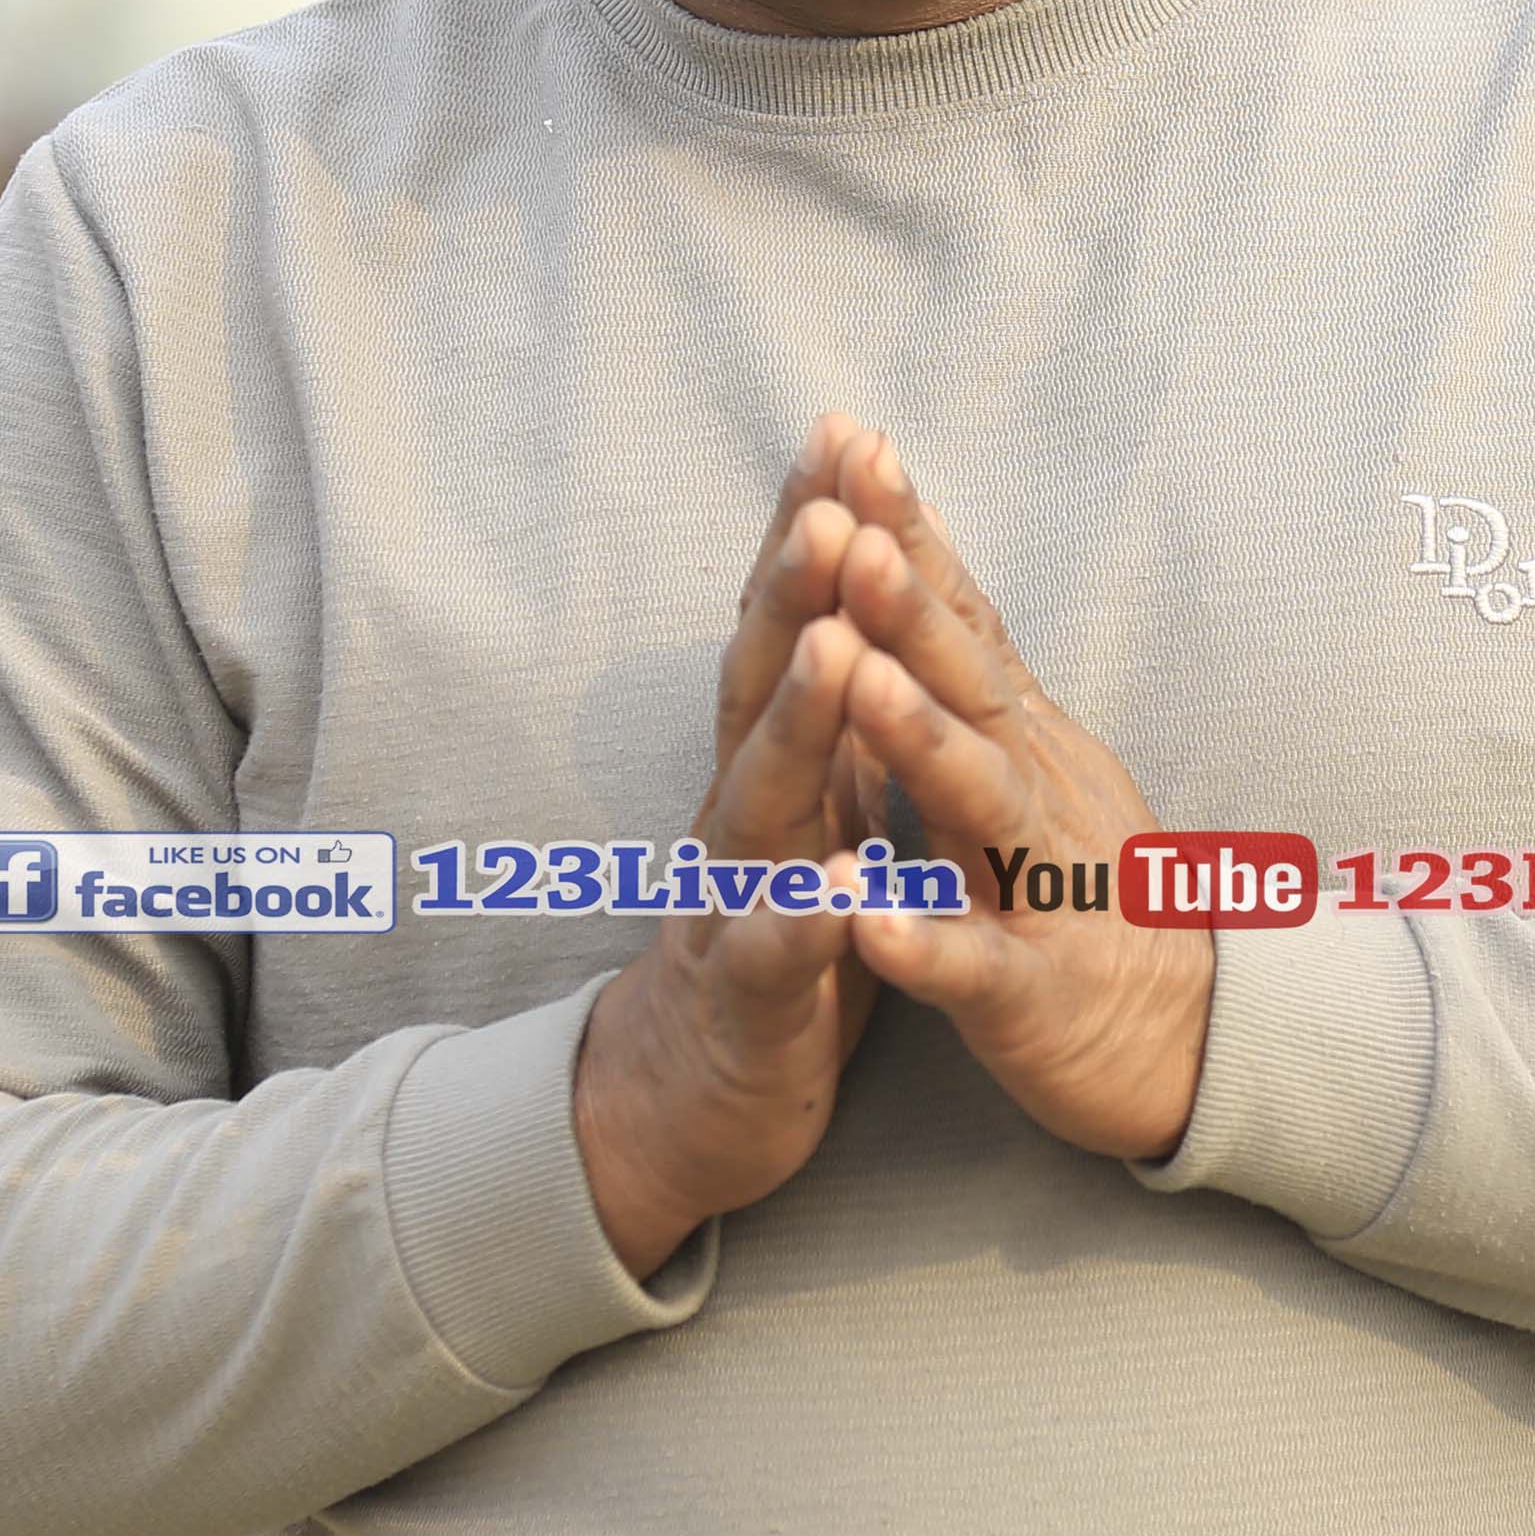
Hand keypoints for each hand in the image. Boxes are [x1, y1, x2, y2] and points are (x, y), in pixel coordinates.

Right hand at [567, 433, 905, 1275]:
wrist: (685, 1104)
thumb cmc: (770, 943)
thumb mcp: (806, 811)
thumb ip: (822, 712)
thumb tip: (846, 592)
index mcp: (774, 767)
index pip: (793, 627)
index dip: (818, 531)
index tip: (849, 431)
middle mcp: (741, 816)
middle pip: (761, 684)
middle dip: (797, 591)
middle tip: (832, 499)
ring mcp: (733, 904)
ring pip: (762, 803)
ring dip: (795, 723)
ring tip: (831, 646)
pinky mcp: (750, 1004)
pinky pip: (773, 958)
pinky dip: (801, 919)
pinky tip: (831, 885)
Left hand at [812, 423, 1217, 1167]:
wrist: (1194, 1040)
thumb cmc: (1090, 890)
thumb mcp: (1036, 761)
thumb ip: (976, 672)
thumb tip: (917, 554)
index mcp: (1020, 739)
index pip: (961, 618)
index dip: (909, 534)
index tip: (852, 445)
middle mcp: (1036, 792)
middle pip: (969, 683)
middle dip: (906, 603)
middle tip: (848, 521)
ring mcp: (1041, 889)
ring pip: (979, 802)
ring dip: (918, 738)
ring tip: (858, 676)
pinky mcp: (1032, 994)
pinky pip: (976, 966)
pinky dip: (923, 943)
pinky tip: (869, 920)